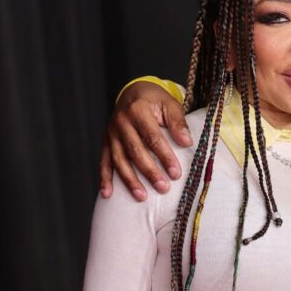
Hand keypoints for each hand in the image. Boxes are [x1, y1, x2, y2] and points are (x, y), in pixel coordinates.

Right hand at [99, 82, 191, 200]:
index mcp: (138, 110)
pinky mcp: (106, 142)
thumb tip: (187, 142)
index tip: (176, 173)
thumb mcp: (169, 104)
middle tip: (163, 187)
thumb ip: (178, 122)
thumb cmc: (154, 101)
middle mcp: (121, 122)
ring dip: (129, 180)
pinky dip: (104, 179)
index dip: (164, 156)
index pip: (152, 137)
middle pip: (135, 151)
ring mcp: (111, 133)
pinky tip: (107, 194)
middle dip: (149, 171)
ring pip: (119, 160)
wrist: (132, 93)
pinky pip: (104, 162)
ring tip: (142, 197)